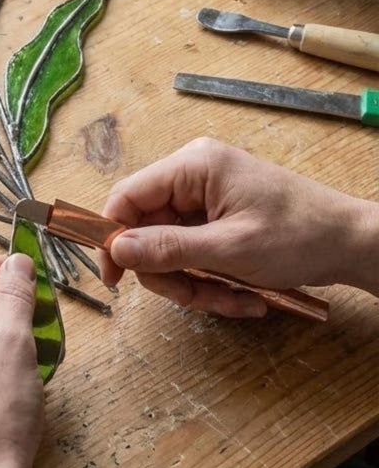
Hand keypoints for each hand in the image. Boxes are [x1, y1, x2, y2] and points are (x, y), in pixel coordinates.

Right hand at [97, 137, 378, 315]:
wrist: (355, 245)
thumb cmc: (301, 236)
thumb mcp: (230, 249)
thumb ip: (168, 249)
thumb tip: (116, 249)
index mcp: (193, 166)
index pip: (127, 196)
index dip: (112, 237)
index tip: (114, 278)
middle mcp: (193, 176)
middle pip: (147, 230)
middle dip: (169, 272)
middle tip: (194, 298)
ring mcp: (205, 199)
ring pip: (169, 250)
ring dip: (194, 284)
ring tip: (232, 301)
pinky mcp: (216, 219)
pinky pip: (192, 254)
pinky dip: (210, 281)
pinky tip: (242, 296)